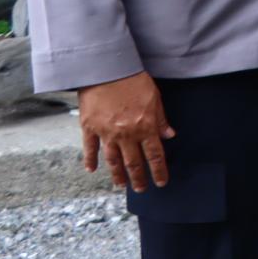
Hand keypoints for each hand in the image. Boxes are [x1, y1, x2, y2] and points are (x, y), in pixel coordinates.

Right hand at [77, 71, 173, 191]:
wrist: (106, 69)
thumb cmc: (133, 80)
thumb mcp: (154, 98)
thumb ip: (161, 119)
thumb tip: (169, 136)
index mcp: (145, 127)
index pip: (155, 155)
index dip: (159, 170)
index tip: (161, 181)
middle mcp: (126, 134)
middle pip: (134, 163)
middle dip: (139, 179)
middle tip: (142, 189)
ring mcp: (106, 132)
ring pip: (113, 160)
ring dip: (117, 175)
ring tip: (121, 185)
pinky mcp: (89, 127)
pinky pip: (90, 148)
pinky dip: (90, 160)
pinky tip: (91, 170)